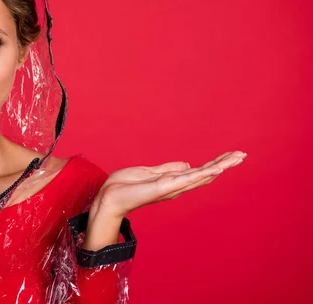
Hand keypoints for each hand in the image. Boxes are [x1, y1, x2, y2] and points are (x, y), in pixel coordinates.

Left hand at [83, 151, 246, 249]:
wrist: (110, 197)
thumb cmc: (125, 186)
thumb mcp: (149, 172)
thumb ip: (168, 169)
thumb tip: (187, 164)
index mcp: (173, 181)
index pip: (199, 171)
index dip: (215, 163)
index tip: (231, 155)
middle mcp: (176, 186)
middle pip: (205, 174)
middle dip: (224, 164)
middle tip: (242, 154)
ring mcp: (171, 187)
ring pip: (201, 176)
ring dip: (219, 166)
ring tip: (237, 158)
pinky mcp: (164, 187)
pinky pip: (186, 179)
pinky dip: (202, 173)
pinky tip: (216, 169)